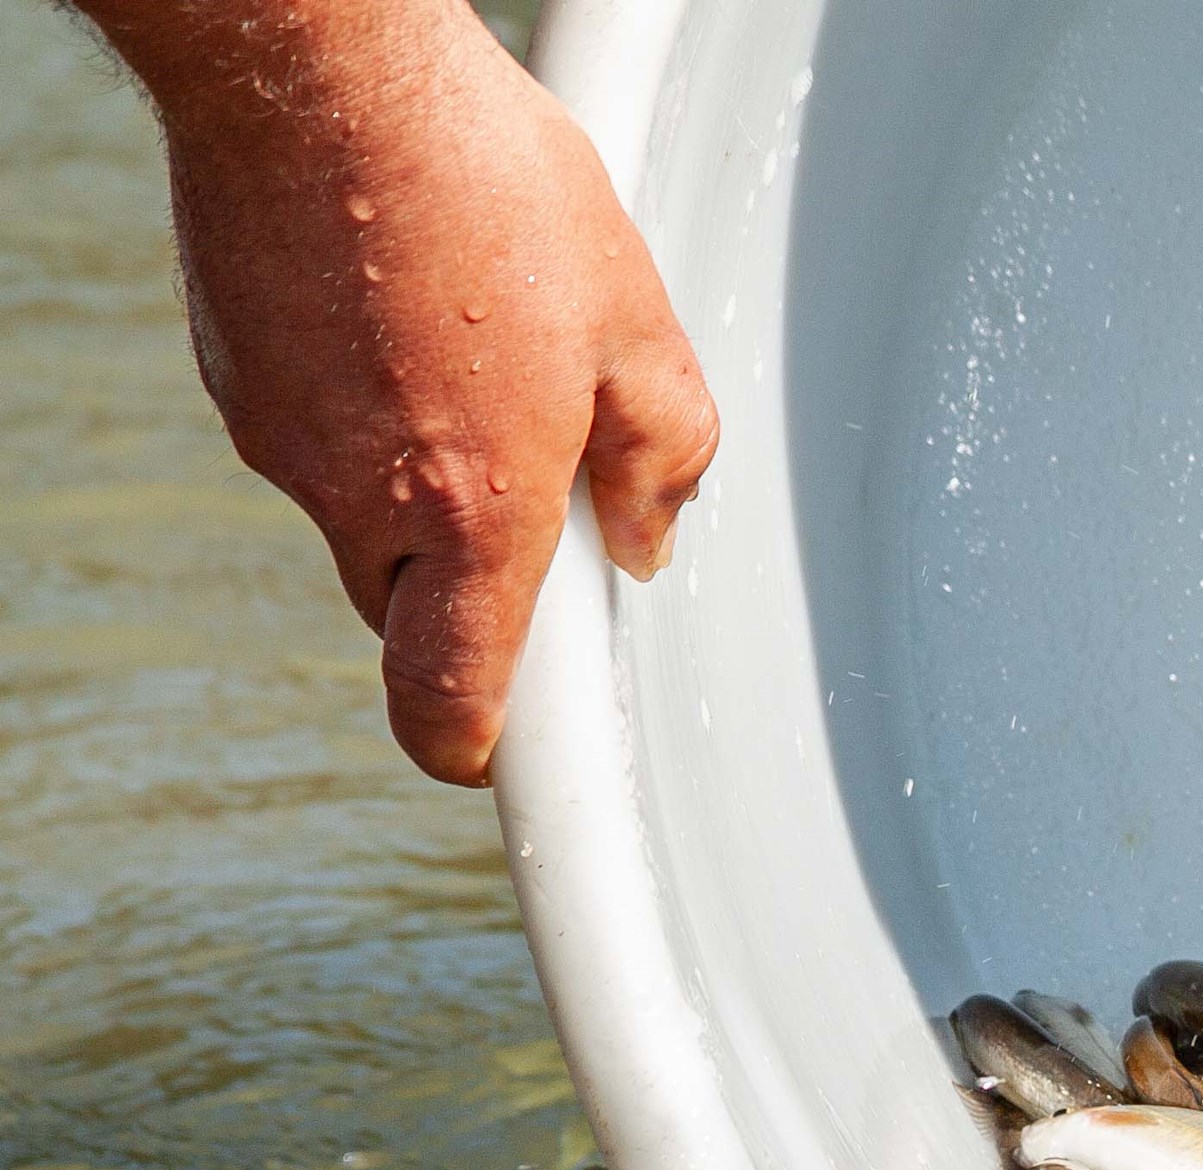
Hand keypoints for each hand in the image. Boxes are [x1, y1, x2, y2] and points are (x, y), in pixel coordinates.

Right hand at [87, 0, 717, 786]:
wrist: (314, 69)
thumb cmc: (476, 177)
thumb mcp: (632, 320)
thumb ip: (661, 452)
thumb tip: (650, 532)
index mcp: (468, 511)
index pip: (448, 702)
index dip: (481, 750)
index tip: (503, 759)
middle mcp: (359, 497)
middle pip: (416, 614)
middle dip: (474, 580)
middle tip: (537, 478)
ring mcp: (279, 442)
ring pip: (364, 518)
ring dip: (423, 475)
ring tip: (473, 352)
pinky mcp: (233, 380)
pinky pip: (315, 436)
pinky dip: (363, 406)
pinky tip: (405, 310)